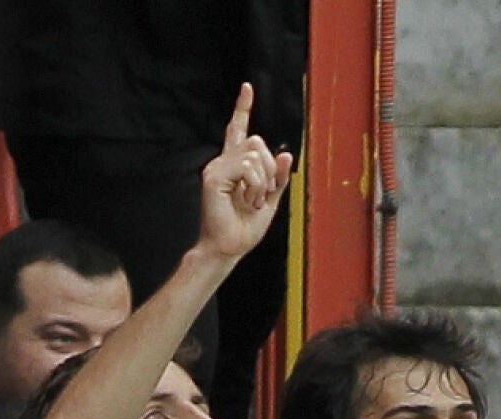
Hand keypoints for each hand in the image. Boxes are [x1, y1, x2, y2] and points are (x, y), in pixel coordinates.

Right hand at [196, 83, 294, 261]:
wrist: (229, 248)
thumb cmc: (244, 228)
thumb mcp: (271, 199)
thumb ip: (278, 178)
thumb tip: (286, 154)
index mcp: (236, 166)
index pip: (238, 130)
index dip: (242, 108)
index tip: (247, 88)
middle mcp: (223, 162)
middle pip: (257, 141)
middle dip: (270, 168)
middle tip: (263, 193)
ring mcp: (217, 168)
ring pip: (255, 154)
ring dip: (263, 181)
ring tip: (253, 201)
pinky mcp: (214, 177)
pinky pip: (247, 167)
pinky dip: (255, 185)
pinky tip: (246, 200)